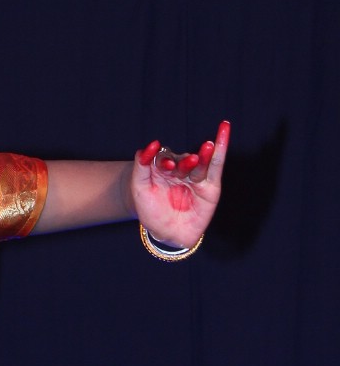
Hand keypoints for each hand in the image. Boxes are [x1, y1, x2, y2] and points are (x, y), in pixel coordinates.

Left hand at [131, 120, 229, 247]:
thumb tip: (146, 148)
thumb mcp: (140, 189)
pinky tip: (224, 131)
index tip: (166, 165)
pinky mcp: (211, 185)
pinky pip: (217, 165)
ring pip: (201, 163)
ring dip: (205, 154)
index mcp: (162, 169)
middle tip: (189, 162)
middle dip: (185, 162)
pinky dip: (221, 148)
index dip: (165, 161)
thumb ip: (141, 167)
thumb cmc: (151, 212)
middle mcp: (180, 171)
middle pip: (183, 162)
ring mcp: (195, 177)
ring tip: (208, 147)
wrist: (167, 234)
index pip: (163, 159)